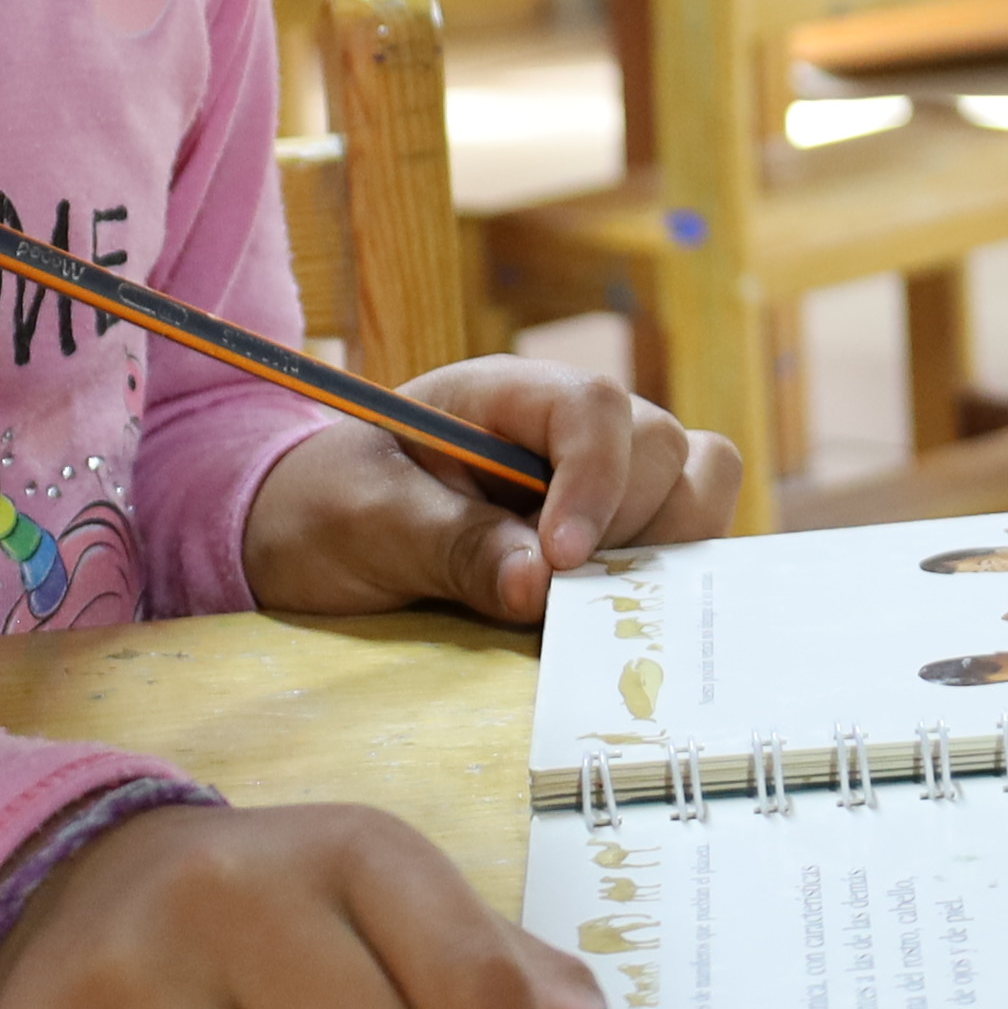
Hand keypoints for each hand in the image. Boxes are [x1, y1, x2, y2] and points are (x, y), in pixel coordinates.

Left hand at [240, 362, 742, 623]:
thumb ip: (452, 546)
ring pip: (697, 484)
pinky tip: (609, 614)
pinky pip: (688, 536)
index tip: (564, 559)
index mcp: (502, 394)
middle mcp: (567, 426)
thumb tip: (540, 588)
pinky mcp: (619, 530)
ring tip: (584, 602)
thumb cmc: (326, 512)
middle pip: (661, 444)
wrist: (310, 542)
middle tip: (561, 592)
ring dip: (662, 550)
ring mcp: (603, 476)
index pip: (591, 405)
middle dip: (629, 525)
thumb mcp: (365, 524)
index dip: (595, 479)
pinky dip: (670, 575)